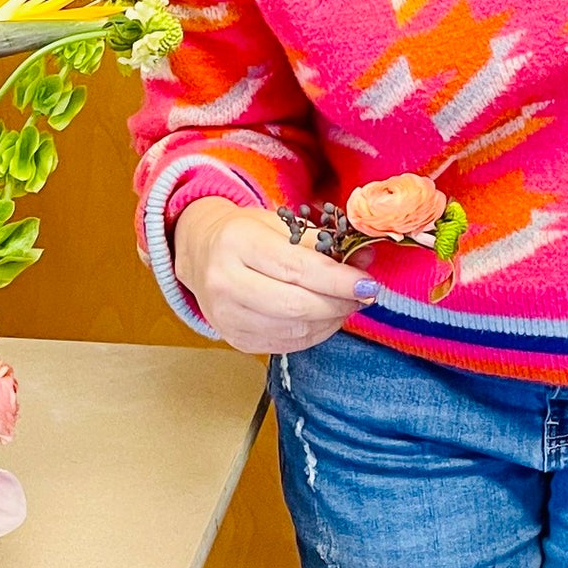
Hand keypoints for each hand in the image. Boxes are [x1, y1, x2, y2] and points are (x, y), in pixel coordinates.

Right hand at [173, 198, 374, 354]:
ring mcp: (226, 316)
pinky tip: (323, 317)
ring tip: (345, 303)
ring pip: (294, 329)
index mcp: (237, 243)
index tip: (367, 282)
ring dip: (330, 320)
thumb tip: (365, 258)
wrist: (200, 252)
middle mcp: (224, 282)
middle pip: (296, 305)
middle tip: (363, 294)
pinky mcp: (234, 339)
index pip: (297, 268)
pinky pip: (286, 344)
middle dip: (338, 303)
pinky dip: (314, 333)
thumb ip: (322, 242)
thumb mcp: (279, 224)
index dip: (338, 280)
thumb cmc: (245, 234)